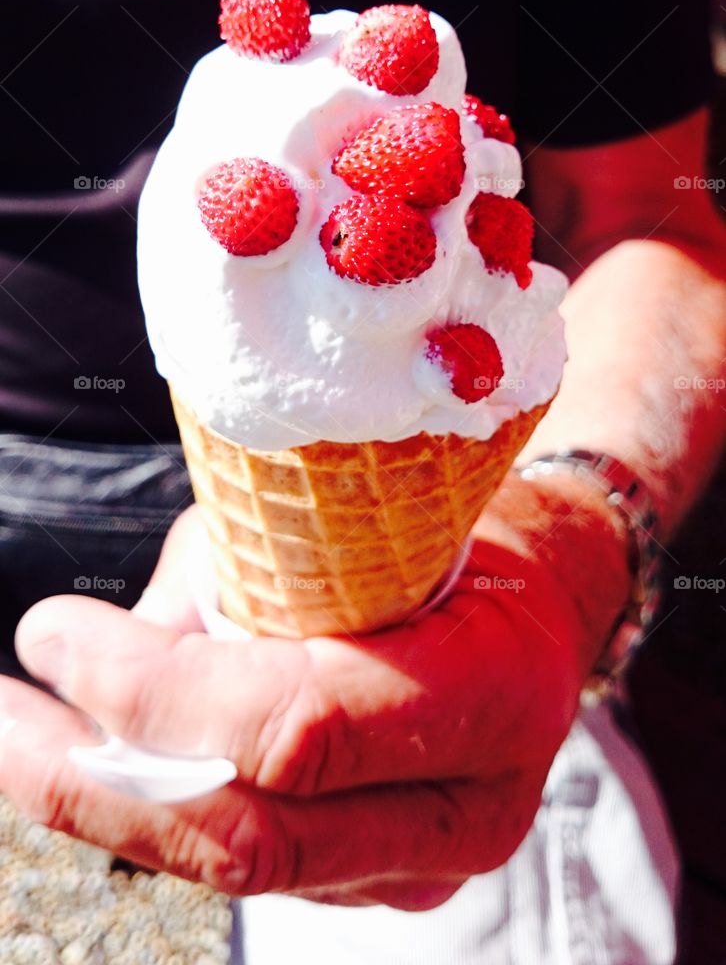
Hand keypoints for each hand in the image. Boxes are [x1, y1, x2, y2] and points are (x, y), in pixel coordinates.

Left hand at [0, 480, 627, 908]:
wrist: (538, 609)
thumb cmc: (449, 533)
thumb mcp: (355, 524)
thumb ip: (242, 593)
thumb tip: (107, 653)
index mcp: (490, 689)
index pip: (299, 726)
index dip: (156, 692)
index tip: (49, 634)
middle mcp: (467, 808)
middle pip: (252, 837)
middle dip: (97, 786)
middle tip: (4, 722)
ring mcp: (425, 866)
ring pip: (238, 864)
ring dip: (112, 803)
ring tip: (26, 734)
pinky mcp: (382, 882)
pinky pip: (254, 860)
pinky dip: (165, 811)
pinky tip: (101, 760)